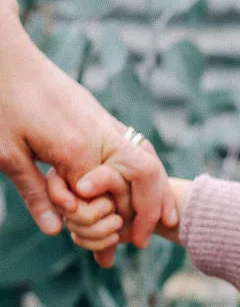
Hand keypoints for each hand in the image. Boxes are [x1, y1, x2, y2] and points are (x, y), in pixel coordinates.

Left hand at [0, 0, 177, 260]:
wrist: (4, 53)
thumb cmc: (0, 100)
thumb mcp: (7, 153)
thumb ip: (35, 192)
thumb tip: (55, 229)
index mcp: (80, 148)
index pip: (114, 196)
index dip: (115, 226)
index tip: (108, 253)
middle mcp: (103, 134)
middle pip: (148, 175)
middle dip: (151, 210)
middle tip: (140, 241)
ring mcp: (105, 122)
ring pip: (148, 159)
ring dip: (156, 190)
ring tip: (157, 218)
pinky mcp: (99, 115)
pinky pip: (135, 147)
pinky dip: (144, 172)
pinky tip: (139, 188)